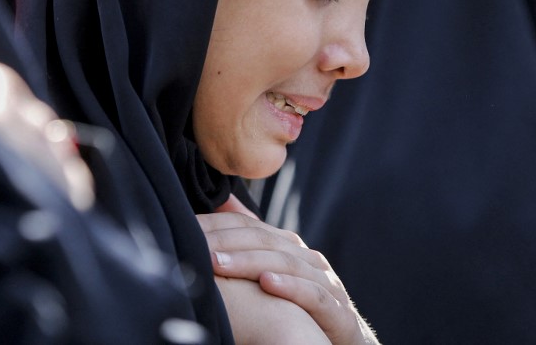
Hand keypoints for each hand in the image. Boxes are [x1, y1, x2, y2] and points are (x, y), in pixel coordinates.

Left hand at [197, 212, 378, 344]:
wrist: (347, 343)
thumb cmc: (304, 311)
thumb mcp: (276, 276)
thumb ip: (252, 244)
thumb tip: (222, 204)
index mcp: (293, 250)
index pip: (253, 227)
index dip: (220, 226)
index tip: (189, 227)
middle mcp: (310, 261)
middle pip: (268, 241)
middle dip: (229, 242)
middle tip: (198, 245)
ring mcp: (327, 284)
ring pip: (288, 264)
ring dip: (251, 262)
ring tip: (220, 263)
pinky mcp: (339, 312)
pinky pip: (314, 295)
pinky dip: (291, 287)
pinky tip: (267, 283)